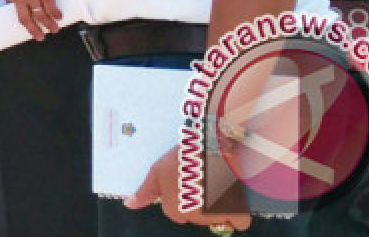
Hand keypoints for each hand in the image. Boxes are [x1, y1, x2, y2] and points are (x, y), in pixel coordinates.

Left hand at [1, 0, 61, 39]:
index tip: (29, 23)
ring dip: (48, 26)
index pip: (13, 11)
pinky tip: (59, 17)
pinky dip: (56, 15)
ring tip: (53, 30)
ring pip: (41, 16)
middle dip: (33, 30)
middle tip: (39, 37)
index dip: (23, 18)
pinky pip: (52, 9)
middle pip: (26, 19)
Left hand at [126, 146, 251, 230]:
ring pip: (216, 218)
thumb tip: (130, 206)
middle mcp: (194, 219)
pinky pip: (238, 222)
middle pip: (196, 216)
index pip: (177, 212)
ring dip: (217, 205)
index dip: (181, 196)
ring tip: (215, 182)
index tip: (186, 181)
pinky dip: (237, 214)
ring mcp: (215, 217)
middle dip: (198, 202)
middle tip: (200, 179)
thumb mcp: (157, 170)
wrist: (211, 145)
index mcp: (174, 211)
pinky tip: (233, 199)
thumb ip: (145, 191)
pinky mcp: (236, 212)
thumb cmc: (182, 156)